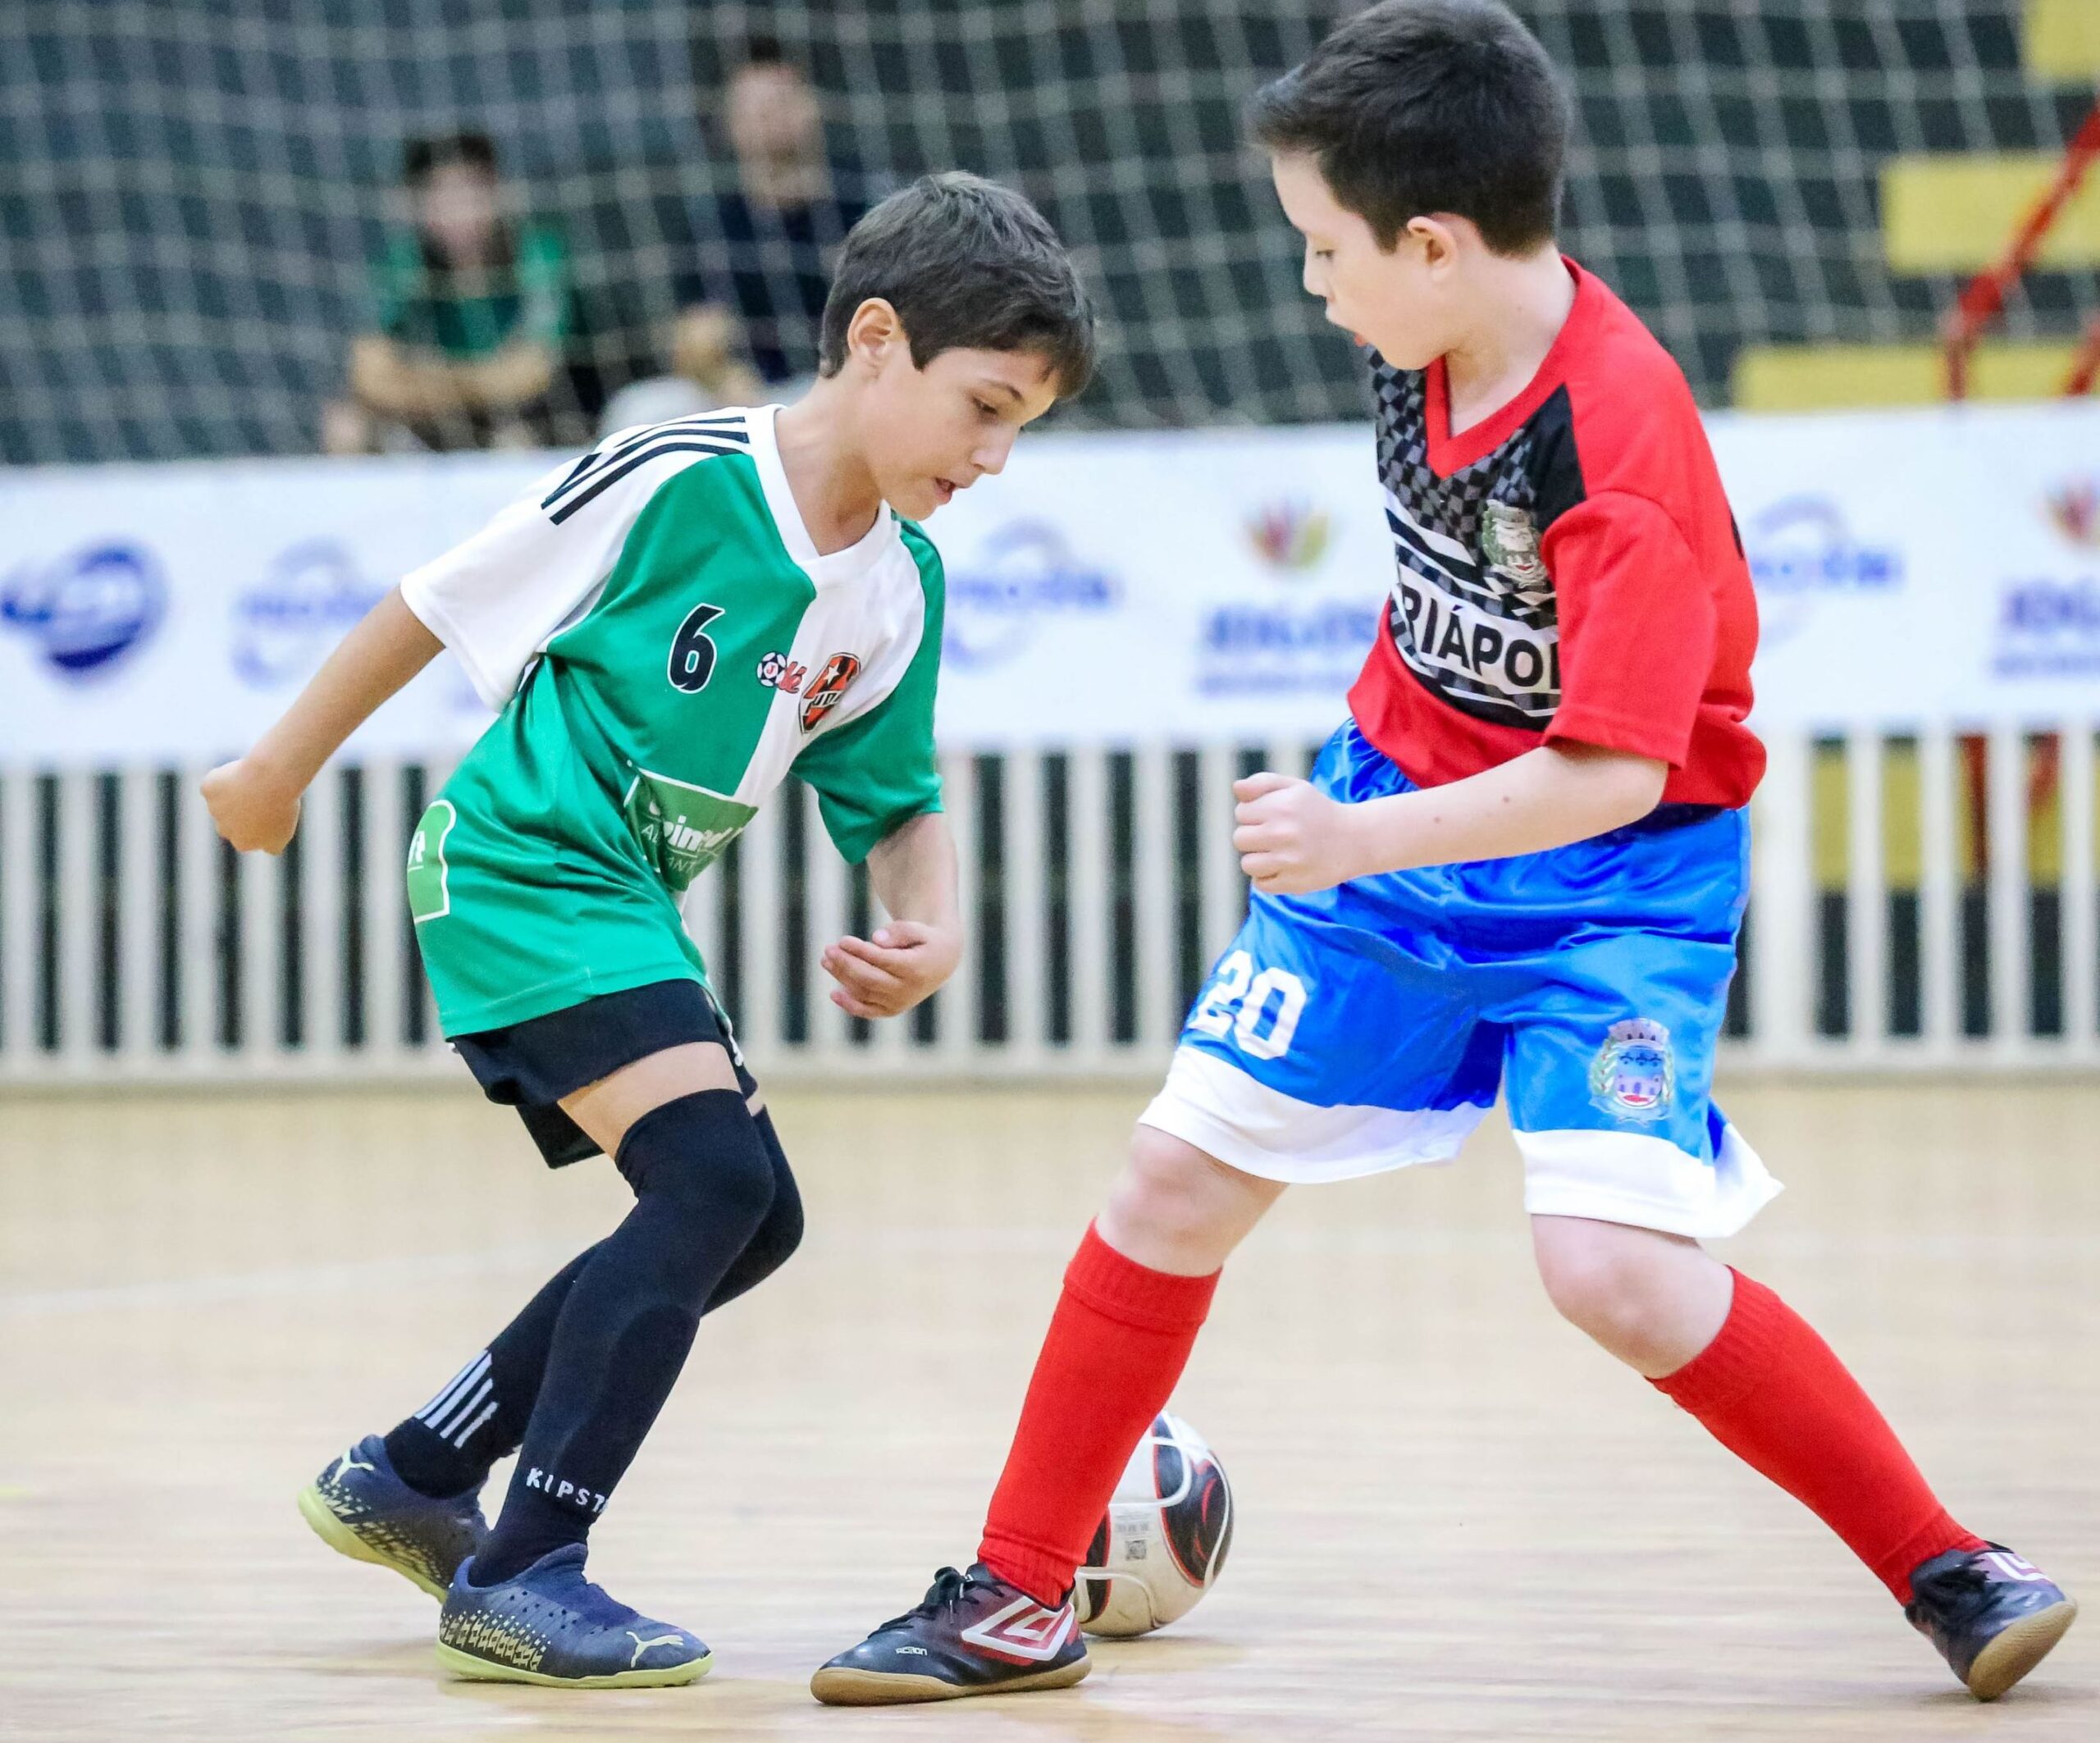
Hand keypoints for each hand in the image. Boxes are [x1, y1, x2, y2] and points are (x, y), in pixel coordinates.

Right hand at [200, 758, 303, 854]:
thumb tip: (266, 850)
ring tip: (254, 784)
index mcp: (243, 843)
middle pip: (230, 820)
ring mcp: (214, 810)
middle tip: (262, 796)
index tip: (269, 809)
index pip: (246, 835)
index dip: (258, 819)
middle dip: (242, 809)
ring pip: (222, 800)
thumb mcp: (284, 832)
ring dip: (235, 793)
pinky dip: (225, 777)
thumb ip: (271, 846)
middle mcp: (224, 830)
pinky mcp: (208, 790)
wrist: (270, 780)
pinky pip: (215, 783)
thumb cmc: (281, 806)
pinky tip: (240, 774)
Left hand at [820, 919, 960, 1018]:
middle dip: (846, 964)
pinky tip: (834, 994)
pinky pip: (868, 1011)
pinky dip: (850, 1005)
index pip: (882, 961)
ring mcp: (899, 1003)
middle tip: (828, 949)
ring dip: (842, 978)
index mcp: (915, 969)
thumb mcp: (918, 928)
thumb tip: (875, 939)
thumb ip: (899, 931)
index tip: (843, 940)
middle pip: (869, 979)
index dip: (860, 951)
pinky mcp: (892, 1010)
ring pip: (865, 993)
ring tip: (826, 960)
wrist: (941, 962)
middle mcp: (907, 990)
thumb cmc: (925, 939)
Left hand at [1232, 771, 1367, 895]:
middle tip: (1276, 835)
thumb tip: (1236, 787)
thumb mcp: (1295, 788)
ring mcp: (1289, 860)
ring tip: (1279, 853)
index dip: (1254, 814)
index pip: (1241, 813)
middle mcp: (1284, 833)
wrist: (1355, 840)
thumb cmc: (1318, 812)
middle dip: (1253, 836)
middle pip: (1240, 839)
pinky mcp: (1293, 883)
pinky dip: (1269, 877)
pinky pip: (1260, 884)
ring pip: (1247, 864)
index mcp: (1282, 806)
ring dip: (1259, 859)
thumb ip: (1263, 783)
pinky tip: (1286, 867)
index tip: (1273, 816)